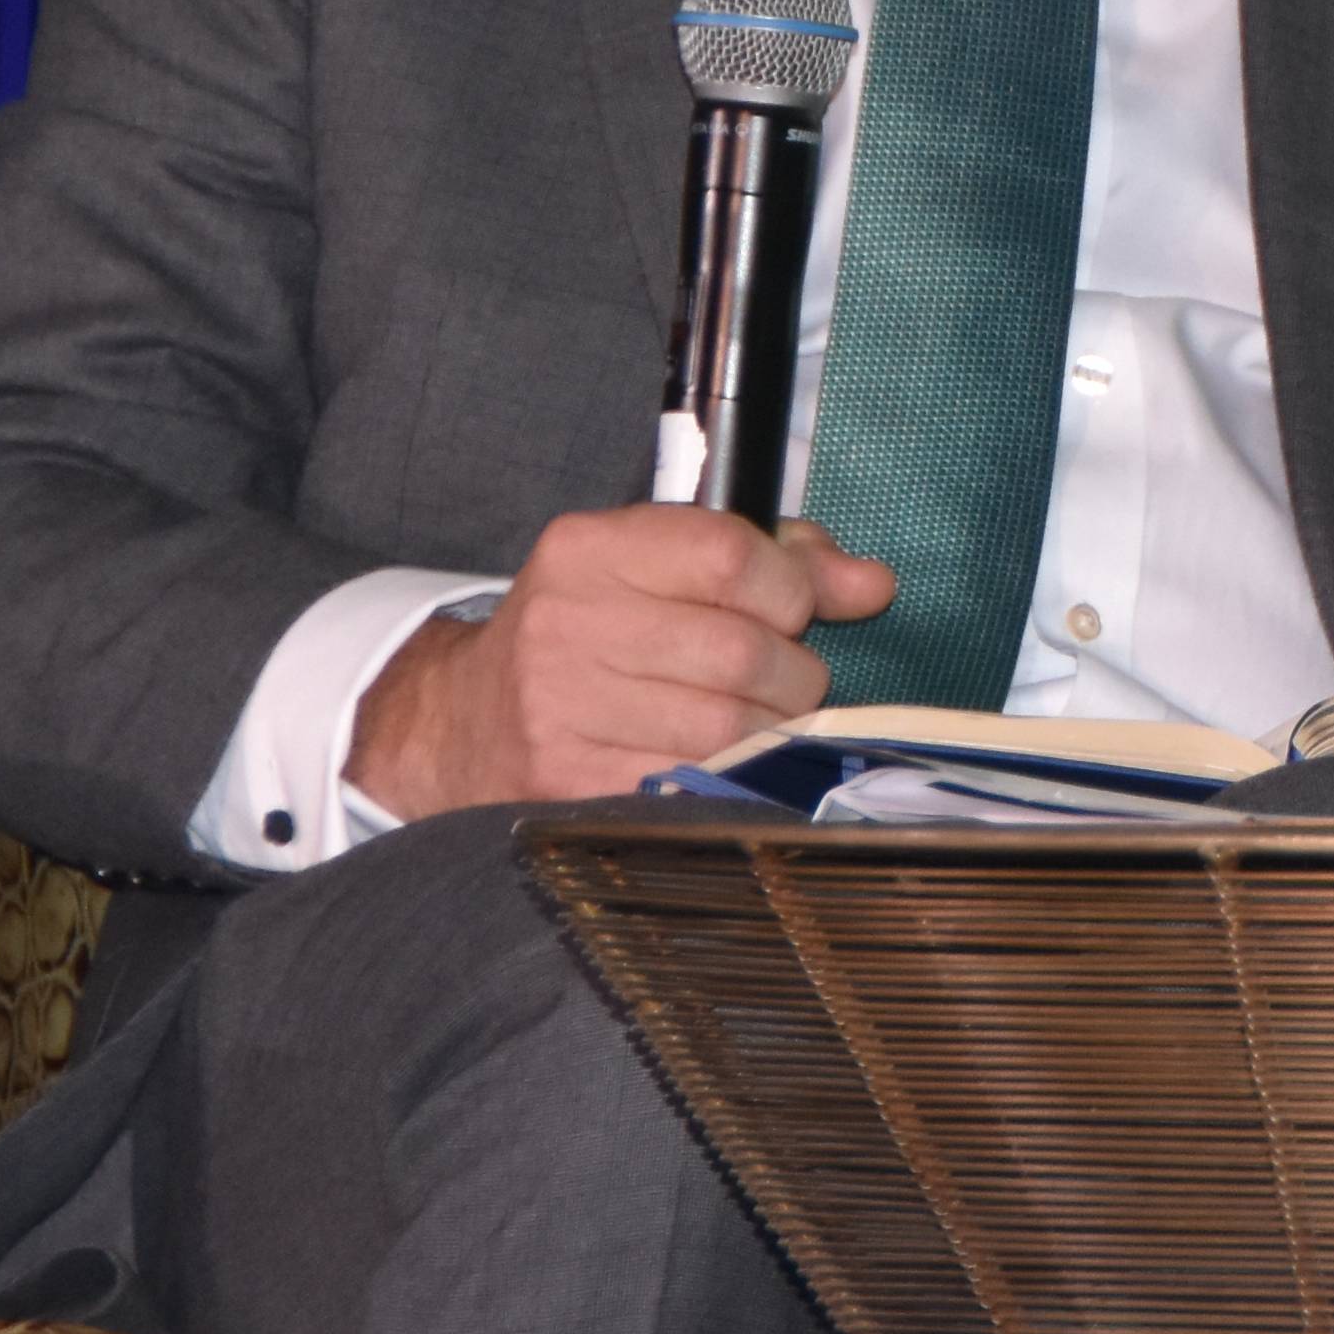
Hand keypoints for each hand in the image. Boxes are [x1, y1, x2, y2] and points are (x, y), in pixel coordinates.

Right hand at [348, 508, 895, 819]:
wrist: (460, 726)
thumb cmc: (590, 638)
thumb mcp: (662, 571)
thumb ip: (777, 560)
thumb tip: (872, 584)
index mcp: (589, 550)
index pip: (734, 554)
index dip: (792, 588)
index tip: (792, 610)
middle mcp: (565, 621)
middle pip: (744, 649)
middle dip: (791, 672)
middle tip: (778, 683)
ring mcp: (557, 707)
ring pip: (730, 726)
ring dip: (769, 732)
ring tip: (751, 725)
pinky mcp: (563, 783)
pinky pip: (694, 784)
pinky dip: (730, 779)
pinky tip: (719, 766)